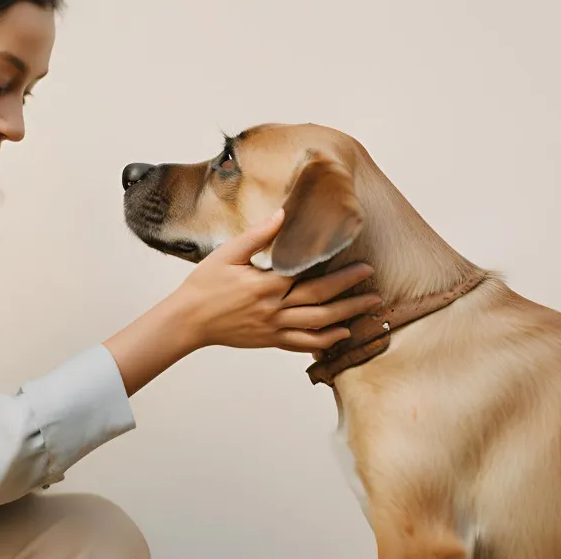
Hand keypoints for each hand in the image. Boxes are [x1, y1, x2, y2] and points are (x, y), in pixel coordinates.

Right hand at [168, 209, 380, 352]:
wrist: (187, 321)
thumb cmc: (204, 285)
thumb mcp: (227, 254)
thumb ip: (258, 236)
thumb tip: (282, 214)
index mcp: (264, 285)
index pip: (310, 276)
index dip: (338, 271)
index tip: (360, 263)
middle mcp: (273, 308)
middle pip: (320, 301)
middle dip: (350, 292)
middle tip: (373, 284)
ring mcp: (272, 328)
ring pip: (317, 325)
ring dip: (346, 317)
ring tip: (368, 309)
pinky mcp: (269, 341)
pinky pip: (302, 345)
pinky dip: (324, 342)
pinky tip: (342, 335)